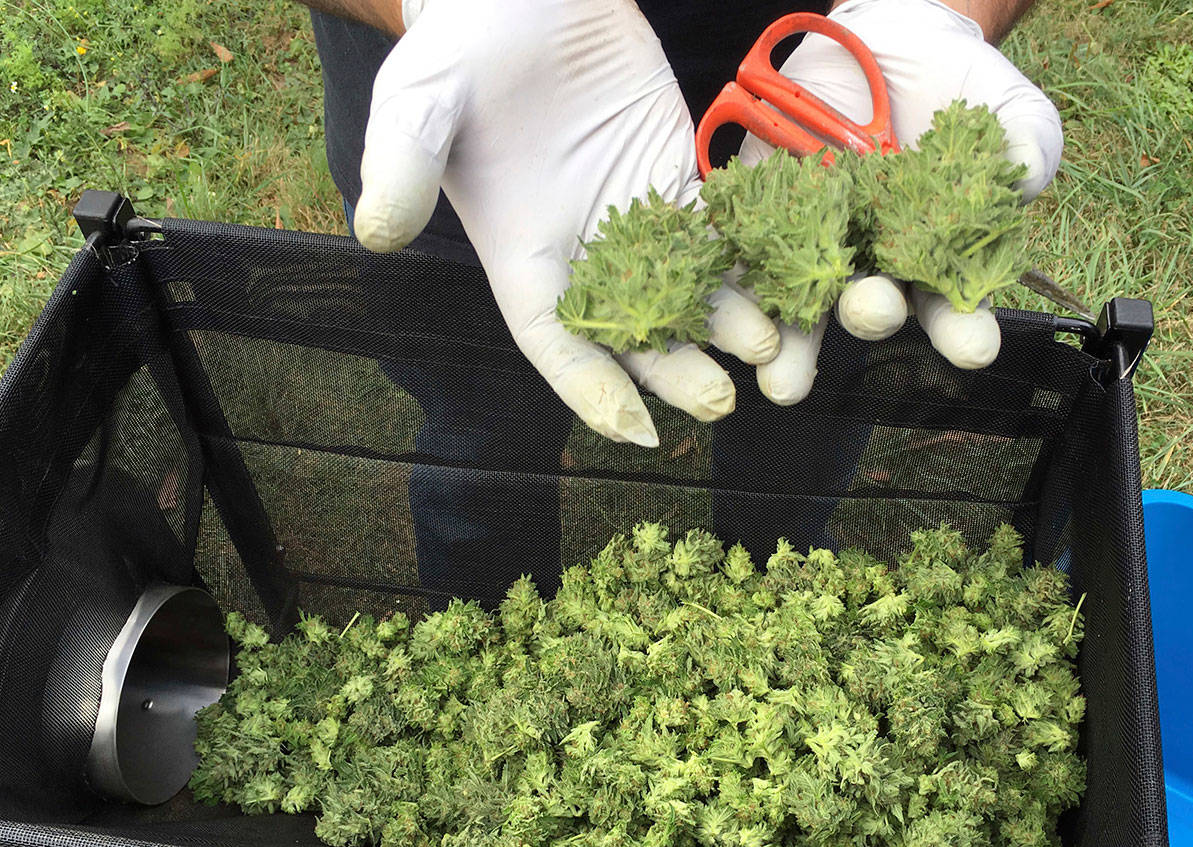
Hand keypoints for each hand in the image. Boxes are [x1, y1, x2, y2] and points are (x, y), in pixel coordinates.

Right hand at [352, 0, 781, 445]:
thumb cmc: (458, 49)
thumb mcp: (417, 102)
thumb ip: (402, 166)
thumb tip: (376, 232)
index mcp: (522, 257)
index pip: (555, 342)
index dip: (590, 389)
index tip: (633, 427)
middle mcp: (583, 255)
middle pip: (634, 334)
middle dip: (676, 371)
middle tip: (721, 399)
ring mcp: (635, 221)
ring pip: (687, 291)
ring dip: (727, 325)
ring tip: (771, 351)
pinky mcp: (676, 180)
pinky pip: (719, 233)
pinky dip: (750, 261)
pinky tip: (791, 284)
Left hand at [739, 0, 1062, 387]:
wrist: (894, 44)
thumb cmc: (961, 90)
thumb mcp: (1007, 107)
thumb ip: (1027, 142)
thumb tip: (1025, 171)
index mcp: (936, 259)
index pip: (952, 308)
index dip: (963, 330)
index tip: (974, 346)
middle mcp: (875, 263)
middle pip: (870, 307)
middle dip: (871, 313)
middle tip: (873, 311)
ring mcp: (818, 241)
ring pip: (801, 300)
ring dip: (791, 341)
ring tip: (782, 377)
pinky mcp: (766, 212)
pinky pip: (746, 250)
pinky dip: (738, 279)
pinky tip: (733, 309)